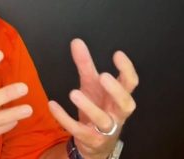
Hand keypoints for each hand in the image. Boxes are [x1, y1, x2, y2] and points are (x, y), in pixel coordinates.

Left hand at [48, 39, 138, 158]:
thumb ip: (85, 64)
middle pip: (125, 103)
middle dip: (116, 91)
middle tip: (103, 76)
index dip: (127, 69)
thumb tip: (76, 42)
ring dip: (89, 107)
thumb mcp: (91, 85)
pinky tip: (53, 105)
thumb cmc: (98, 108)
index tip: (117, 54)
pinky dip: (65, 118)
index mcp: (119, 97)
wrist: (95, 142)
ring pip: (103, 120)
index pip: (131, 83)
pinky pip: (79, 130)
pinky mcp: (91, 139)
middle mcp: (116, 113)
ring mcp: (105, 128)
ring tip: (73, 92)